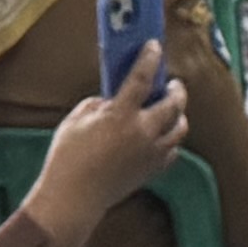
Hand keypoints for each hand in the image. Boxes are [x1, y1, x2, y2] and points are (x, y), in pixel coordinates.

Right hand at [32, 63, 190, 243]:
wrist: (73, 199)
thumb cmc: (67, 159)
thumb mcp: (75, 120)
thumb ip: (97, 104)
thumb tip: (112, 101)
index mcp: (121, 116)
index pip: (141, 78)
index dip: (150, 59)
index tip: (154, 46)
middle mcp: (142, 132)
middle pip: (174, 104)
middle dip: (176, 89)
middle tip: (171, 83)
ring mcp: (150, 153)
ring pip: (180, 128)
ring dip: (178, 115)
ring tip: (170, 108)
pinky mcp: (151, 170)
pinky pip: (172, 151)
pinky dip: (170, 140)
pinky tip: (162, 136)